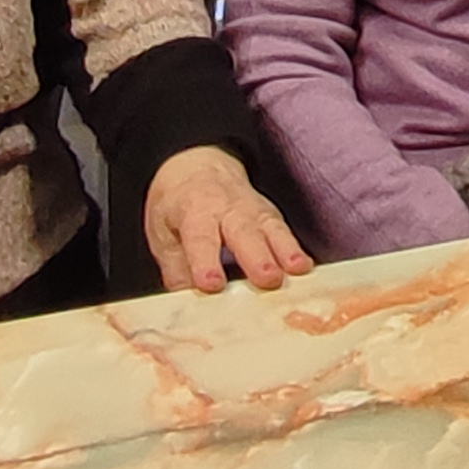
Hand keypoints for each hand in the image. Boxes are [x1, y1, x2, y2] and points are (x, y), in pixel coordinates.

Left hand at [142, 144, 312, 292]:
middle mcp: (227, 208)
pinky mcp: (270, 217)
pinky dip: (295, 249)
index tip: (211, 285)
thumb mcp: (163, 233)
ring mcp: (253, 210)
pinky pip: (284, 232)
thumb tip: (187, 303)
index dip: (206, 261)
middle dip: (257, 256)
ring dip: (285, 250)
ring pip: (270, 229)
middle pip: (243, 232)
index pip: (200, 237)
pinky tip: (305, 268)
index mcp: (194, 211)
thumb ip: (176, 269)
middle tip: (268, 279)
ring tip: (297, 270)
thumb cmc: (179, 206)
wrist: (198, 165)